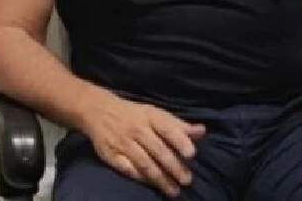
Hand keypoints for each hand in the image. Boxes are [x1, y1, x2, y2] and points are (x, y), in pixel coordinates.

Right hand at [81, 91, 205, 197]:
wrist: (99, 111)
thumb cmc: (135, 115)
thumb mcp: (156, 114)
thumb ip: (179, 125)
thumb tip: (202, 131)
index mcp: (150, 117)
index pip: (167, 129)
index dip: (180, 141)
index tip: (191, 154)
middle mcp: (137, 130)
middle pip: (158, 150)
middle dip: (173, 167)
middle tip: (187, 180)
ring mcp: (123, 143)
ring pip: (144, 163)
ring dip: (160, 178)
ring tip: (174, 191)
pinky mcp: (111, 155)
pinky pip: (128, 169)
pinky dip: (141, 178)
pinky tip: (152, 185)